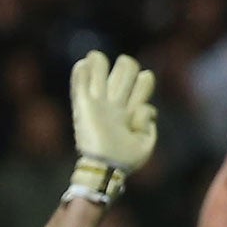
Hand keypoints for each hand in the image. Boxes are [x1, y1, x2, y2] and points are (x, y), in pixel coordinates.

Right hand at [70, 51, 157, 199]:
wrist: (105, 168)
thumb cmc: (126, 160)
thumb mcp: (145, 144)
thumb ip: (147, 125)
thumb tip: (145, 107)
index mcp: (131, 111)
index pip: (141, 85)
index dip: (146, 81)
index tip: (144, 92)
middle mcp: (115, 104)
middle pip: (123, 74)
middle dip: (127, 66)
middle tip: (125, 66)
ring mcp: (98, 104)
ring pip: (99, 73)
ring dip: (99, 63)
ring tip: (96, 58)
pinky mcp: (83, 107)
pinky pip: (80, 85)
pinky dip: (81, 73)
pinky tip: (84, 63)